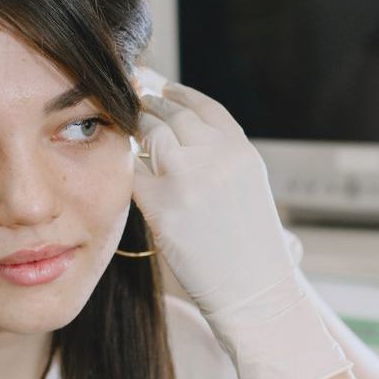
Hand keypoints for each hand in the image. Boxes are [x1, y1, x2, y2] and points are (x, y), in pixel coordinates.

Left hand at [131, 86, 291, 317]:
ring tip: (128, 130)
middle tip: (135, 105)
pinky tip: (124, 169)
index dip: (180, 94)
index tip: (164, 89)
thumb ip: (222, 159)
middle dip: (150, 106)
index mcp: (242, 153)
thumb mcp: (250, 189)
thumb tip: (185, 134)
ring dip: (136, 130)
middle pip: (173, 114)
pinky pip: (132, 172)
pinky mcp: (162, 205)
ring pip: (150, 134)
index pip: (204, 107)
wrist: (254, 289)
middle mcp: (217, 157)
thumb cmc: (254, 248)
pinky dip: (127, 167)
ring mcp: (188, 178)